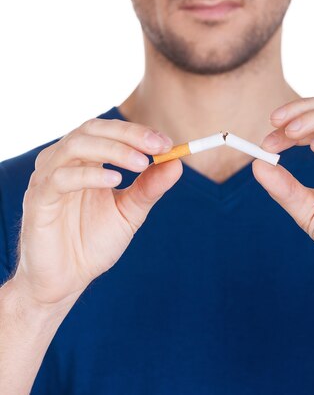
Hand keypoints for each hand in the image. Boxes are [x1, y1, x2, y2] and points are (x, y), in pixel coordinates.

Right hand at [12, 118, 181, 308]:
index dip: (137, 132)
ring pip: (76, 146)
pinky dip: (90, 176)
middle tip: (158, 146)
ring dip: (113, 150)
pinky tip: (115, 181)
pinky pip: (60, 179)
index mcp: (83, 160)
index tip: (167, 144)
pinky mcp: (37, 201)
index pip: (108, 130)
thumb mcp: (129, 212)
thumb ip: (149, 187)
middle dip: (128, 134)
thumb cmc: (92, 242)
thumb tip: (177, 163)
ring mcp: (46, 179)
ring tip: (141, 163)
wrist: (65, 282)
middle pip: (92, 129)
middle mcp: (62, 162)